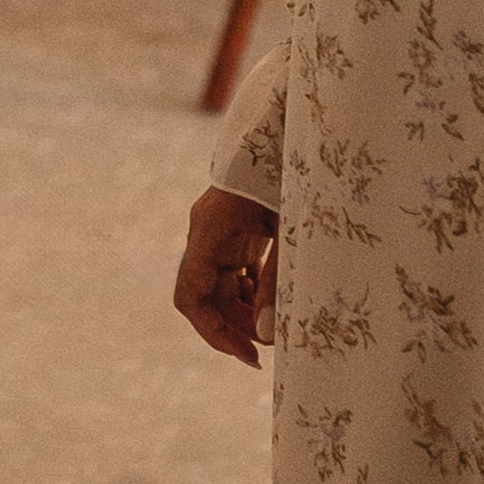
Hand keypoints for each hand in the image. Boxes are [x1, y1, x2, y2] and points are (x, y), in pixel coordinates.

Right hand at [173, 185, 278, 369]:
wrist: (292, 129)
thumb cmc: (290, 176)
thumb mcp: (288, 232)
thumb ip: (276, 284)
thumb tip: (266, 336)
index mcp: (210, 231)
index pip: (191, 295)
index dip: (212, 331)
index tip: (246, 354)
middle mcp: (209, 233)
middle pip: (207, 295)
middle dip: (232, 326)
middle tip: (266, 351)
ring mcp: (224, 231)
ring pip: (223, 285)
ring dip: (245, 311)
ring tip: (277, 330)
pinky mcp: (241, 229)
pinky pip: (238, 271)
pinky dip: (256, 292)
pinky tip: (278, 304)